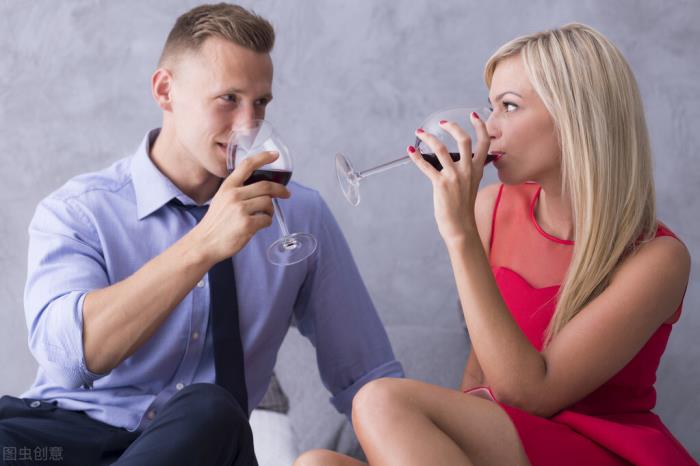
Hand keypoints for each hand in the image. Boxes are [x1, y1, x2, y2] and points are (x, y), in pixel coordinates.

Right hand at [193, 151, 290, 262]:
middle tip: (286, 194)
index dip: (263, 157)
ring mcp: (240, 210)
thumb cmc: (215, 223)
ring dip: (270, 210)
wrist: (204, 243)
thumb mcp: (221, 199)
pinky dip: (266, 222)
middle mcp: (234, 195)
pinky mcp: (247, 224)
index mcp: (227, 187)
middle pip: (266, 186)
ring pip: (268, 203)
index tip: (275, 155)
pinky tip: (258, 225)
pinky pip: (267, 219)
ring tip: (264, 216)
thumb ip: (238, 191)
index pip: (247, 165)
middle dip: (280, 189)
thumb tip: (262, 190)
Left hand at [408, 112, 489, 245]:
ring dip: (429, 138)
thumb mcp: (472, 185)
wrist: (461, 226)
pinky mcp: (441, 184)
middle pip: (464, 140)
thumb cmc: (463, 207)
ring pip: (441, 149)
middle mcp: (467, 170)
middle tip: (442, 123)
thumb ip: (469, 172)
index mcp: (477, 170)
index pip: (484, 143)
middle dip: (453, 127)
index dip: (480, 127)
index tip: (473, 116)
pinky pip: (426, 165)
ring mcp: (454, 176)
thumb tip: (460, 161)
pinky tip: (411, 151)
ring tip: (420, 133)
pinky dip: (417, 157)